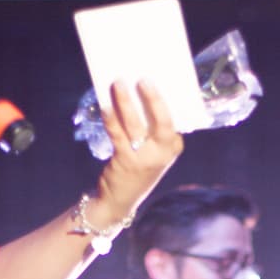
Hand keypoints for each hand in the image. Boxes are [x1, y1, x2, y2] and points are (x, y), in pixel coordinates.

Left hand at [93, 79, 182, 224]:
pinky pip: (117, 133)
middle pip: (161, 121)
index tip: (157, 78)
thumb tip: (136, 92)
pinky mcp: (125, 161)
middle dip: (153, 98)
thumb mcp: (152, 151)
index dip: (165, 98)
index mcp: (173, 147)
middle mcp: (163, 153)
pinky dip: (111, 118)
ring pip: (135, 124)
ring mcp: (144, 158)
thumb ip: (151, 128)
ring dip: (126, 101)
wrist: (120, 200)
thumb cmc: (137, 167)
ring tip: (118, 83)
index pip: (173, 119)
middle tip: (143, 79)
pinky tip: (105, 105)